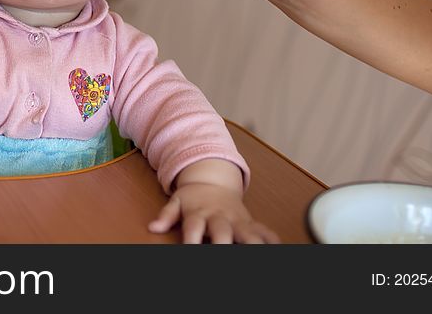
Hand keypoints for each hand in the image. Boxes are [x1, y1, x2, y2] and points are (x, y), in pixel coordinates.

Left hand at [148, 182, 279, 243]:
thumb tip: (153, 226)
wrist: (213, 179)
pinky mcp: (249, 222)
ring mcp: (235, 220)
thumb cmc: (194, 196)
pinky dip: (271, 238)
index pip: (194, 228)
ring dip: (252, 243)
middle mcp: (219, 217)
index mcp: (199, 213)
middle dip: (224, 245)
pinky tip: (278, 246)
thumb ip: (166, 215)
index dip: (192, 241)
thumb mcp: (177, 202)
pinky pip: (263, 230)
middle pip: (222, 232)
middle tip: (224, 253)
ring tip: (257, 251)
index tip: (191, 251)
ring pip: (246, 232)